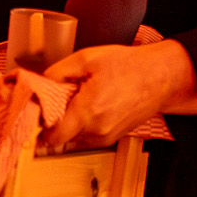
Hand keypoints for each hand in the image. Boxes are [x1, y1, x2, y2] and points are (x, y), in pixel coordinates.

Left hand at [40, 40, 196, 152]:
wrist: (160, 78)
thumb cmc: (127, 66)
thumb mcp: (86, 59)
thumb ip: (57, 73)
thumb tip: (38, 85)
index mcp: (88, 112)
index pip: (52, 136)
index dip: (39, 124)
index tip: (36, 110)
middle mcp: (97, 131)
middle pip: (60, 135)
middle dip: (53, 119)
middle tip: (57, 97)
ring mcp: (106, 137)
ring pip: (73, 136)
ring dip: (68, 121)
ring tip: (78, 97)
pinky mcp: (112, 137)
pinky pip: (87, 136)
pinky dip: (82, 123)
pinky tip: (90, 103)